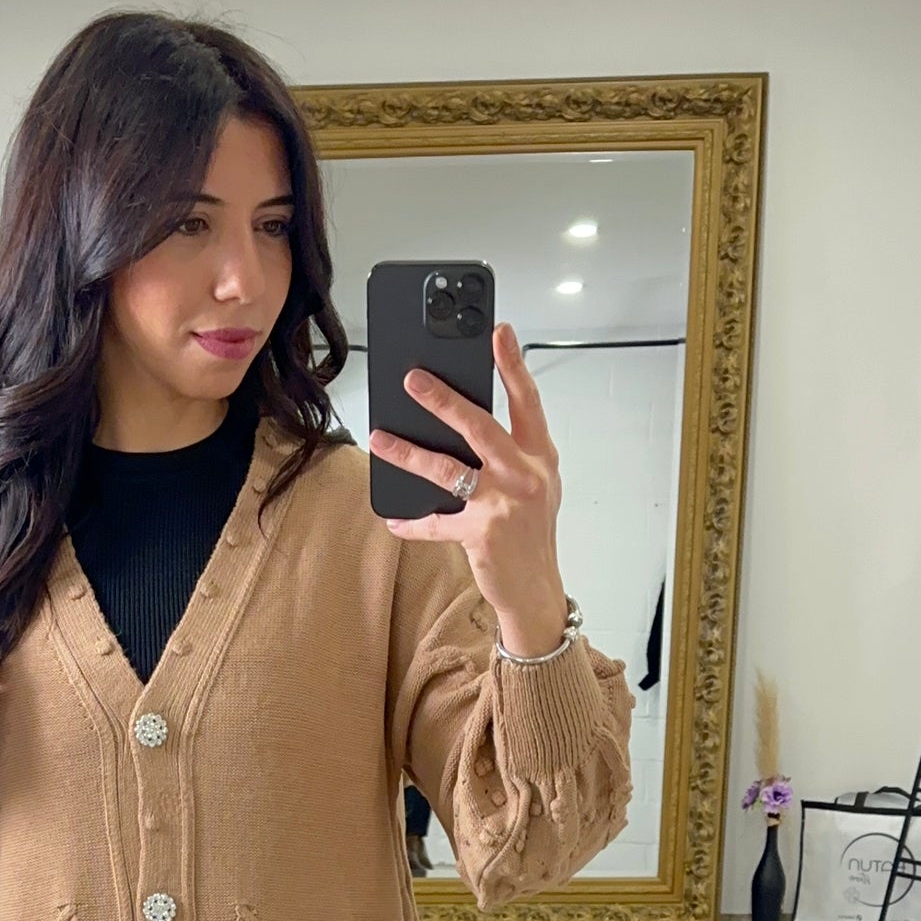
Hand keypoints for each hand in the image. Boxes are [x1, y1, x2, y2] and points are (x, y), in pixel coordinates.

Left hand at [368, 321, 568, 658]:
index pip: (527, 402)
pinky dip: (413, 523)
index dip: (513, 365)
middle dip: (444, 400)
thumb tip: (458, 419)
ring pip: (448, 470)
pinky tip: (394, 519)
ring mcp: (504, 505)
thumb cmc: (531, 530)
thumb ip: (509, 451)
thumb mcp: (532, 483)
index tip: (498, 332)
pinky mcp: (483, 534)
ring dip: (409, 453)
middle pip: (480, 427)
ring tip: (380, 439)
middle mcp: (525, 476)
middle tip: (412, 379)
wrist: (538, 588)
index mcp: (539, 456)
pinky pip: (437, 524)